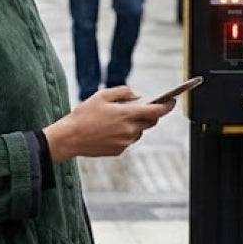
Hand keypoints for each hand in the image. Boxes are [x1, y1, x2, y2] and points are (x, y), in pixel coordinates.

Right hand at [43, 87, 173, 160]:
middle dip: (150, 114)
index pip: (156, 111)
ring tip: (116, 120)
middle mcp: (130, 130)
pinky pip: (127, 141)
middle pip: (150, 122)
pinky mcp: (119, 151)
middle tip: (141, 108)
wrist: (70, 138)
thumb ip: (123, 92)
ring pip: (138, 132)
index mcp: (127, 114)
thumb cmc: (84, 115)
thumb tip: (138, 96)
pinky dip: (124, 134)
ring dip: (135, 125)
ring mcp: (125, 143)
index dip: (167, 106)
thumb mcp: (102, 96)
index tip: (172, 101)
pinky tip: (108, 131)